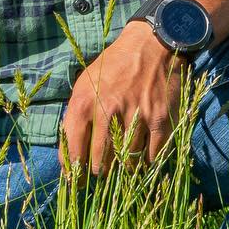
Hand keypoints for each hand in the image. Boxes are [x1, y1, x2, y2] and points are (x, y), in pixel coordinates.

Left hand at [61, 22, 186, 175]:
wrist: (150, 45)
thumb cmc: (112, 67)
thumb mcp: (85, 84)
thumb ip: (75, 117)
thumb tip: (69, 156)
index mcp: (84, 103)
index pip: (74, 151)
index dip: (74, 172)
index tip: (77, 182)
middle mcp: (107, 111)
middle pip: (100, 163)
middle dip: (100, 173)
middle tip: (102, 173)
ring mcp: (135, 117)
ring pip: (127, 163)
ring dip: (124, 169)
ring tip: (122, 165)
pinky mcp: (159, 120)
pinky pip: (152, 156)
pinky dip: (147, 161)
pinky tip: (143, 157)